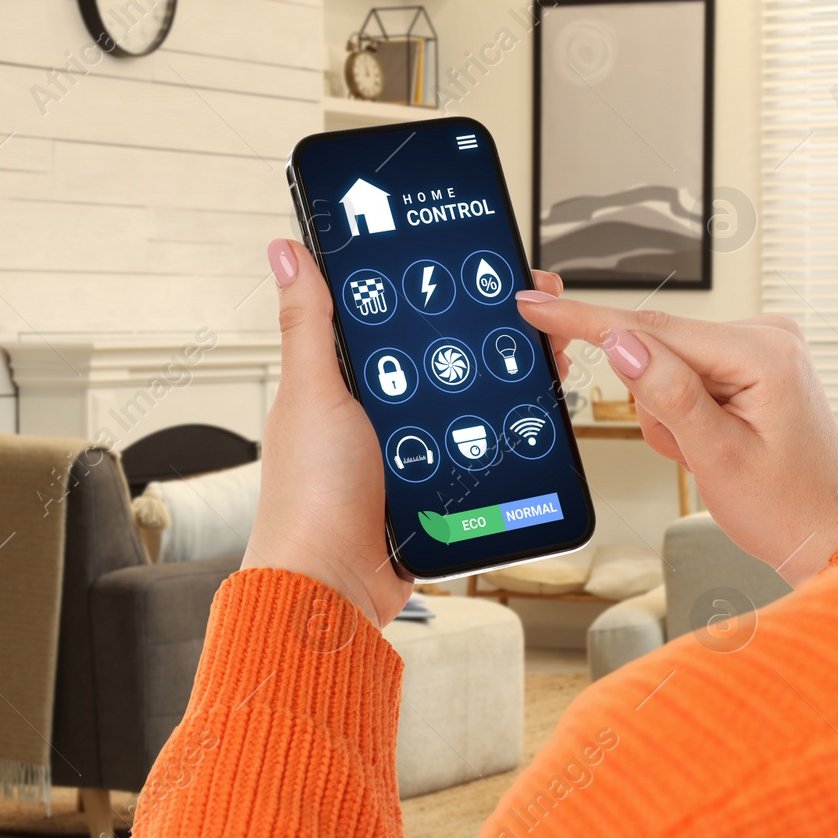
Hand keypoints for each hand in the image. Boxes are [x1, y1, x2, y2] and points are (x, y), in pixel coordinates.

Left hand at [244, 240, 570, 626]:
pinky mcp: (436, 484)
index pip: (401, 311)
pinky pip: (480, 448)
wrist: (335, 586)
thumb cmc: (309, 497)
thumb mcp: (314, 394)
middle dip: (495, 330)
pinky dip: (508, 433)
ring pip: (472, 399)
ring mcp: (411, 447)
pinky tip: (533, 413)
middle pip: (449, 353)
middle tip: (537, 315)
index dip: (442, 284)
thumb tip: (289, 251)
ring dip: (511, 380)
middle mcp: (379, 407)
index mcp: (345, 377)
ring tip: (548, 358)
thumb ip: (309, 323)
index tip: (484, 264)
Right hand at [515, 296, 837, 586]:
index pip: (655, 328)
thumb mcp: (716, 457)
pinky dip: (687, 411)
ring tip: (709, 451)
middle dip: (658, 405)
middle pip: (660, 349)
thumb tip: (622, 342)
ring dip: (672, 414)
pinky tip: (715, 440)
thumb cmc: (784, 506)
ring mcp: (762, 345)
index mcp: (764, 352)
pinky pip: (688, 374)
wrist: (825, 531)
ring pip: (668, 365)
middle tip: (691, 450)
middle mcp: (767, 334)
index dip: (589, 320)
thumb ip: (669, 394)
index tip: (539, 305)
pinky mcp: (754, 360)